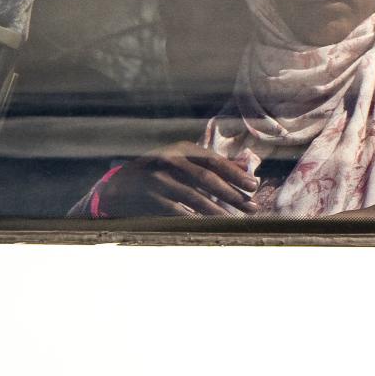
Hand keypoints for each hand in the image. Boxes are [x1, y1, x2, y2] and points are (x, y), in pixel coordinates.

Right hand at [97, 143, 258, 217]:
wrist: (121, 186)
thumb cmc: (161, 172)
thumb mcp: (182, 161)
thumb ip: (211, 165)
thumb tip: (246, 169)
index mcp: (181, 149)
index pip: (213, 161)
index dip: (235, 174)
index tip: (253, 186)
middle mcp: (169, 161)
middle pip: (207, 179)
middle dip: (232, 194)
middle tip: (252, 207)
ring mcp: (159, 181)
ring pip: (195, 198)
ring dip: (219, 211)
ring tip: (236, 220)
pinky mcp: (152, 199)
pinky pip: (179, 212)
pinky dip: (197, 220)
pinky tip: (212, 226)